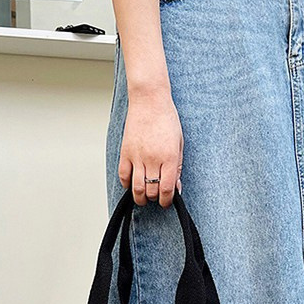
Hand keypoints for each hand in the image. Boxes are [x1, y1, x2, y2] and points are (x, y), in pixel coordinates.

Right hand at [118, 90, 183, 207]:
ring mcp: (137, 156)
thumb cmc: (167, 119)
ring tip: (143, 198)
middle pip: (152, 190)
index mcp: (169, 157)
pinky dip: (127, 184)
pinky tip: (132, 185)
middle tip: (156, 198)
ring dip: (140, 197)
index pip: (167, 189)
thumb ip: (178, 167)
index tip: (166, 203)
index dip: (166, 201)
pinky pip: (123, 175)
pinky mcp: (125, 152)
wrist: (149, 101)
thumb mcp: (179, 144)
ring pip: (136, 187)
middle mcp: (153, 159)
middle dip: (155, 198)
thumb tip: (176, 187)